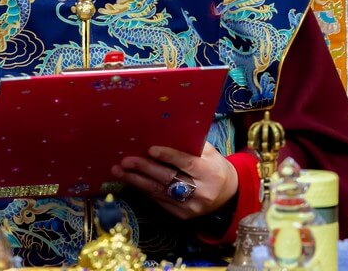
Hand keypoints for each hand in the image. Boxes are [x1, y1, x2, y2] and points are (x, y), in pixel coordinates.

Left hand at [111, 142, 237, 219]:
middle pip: (168, 179)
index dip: (167, 156)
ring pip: (159, 192)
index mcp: (209, 171)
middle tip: (125, 161)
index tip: (149, 150)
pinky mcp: (182, 215)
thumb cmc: (213, 166)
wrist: (227, 194)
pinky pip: (160, 201)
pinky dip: (144, 190)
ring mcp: (191, 206)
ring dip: (136, 181)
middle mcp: (201, 191)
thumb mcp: (209, 152)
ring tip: (119, 171)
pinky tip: (132, 181)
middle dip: (144, 169)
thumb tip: (163, 132)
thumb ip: (190, 144)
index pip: (186, 163)